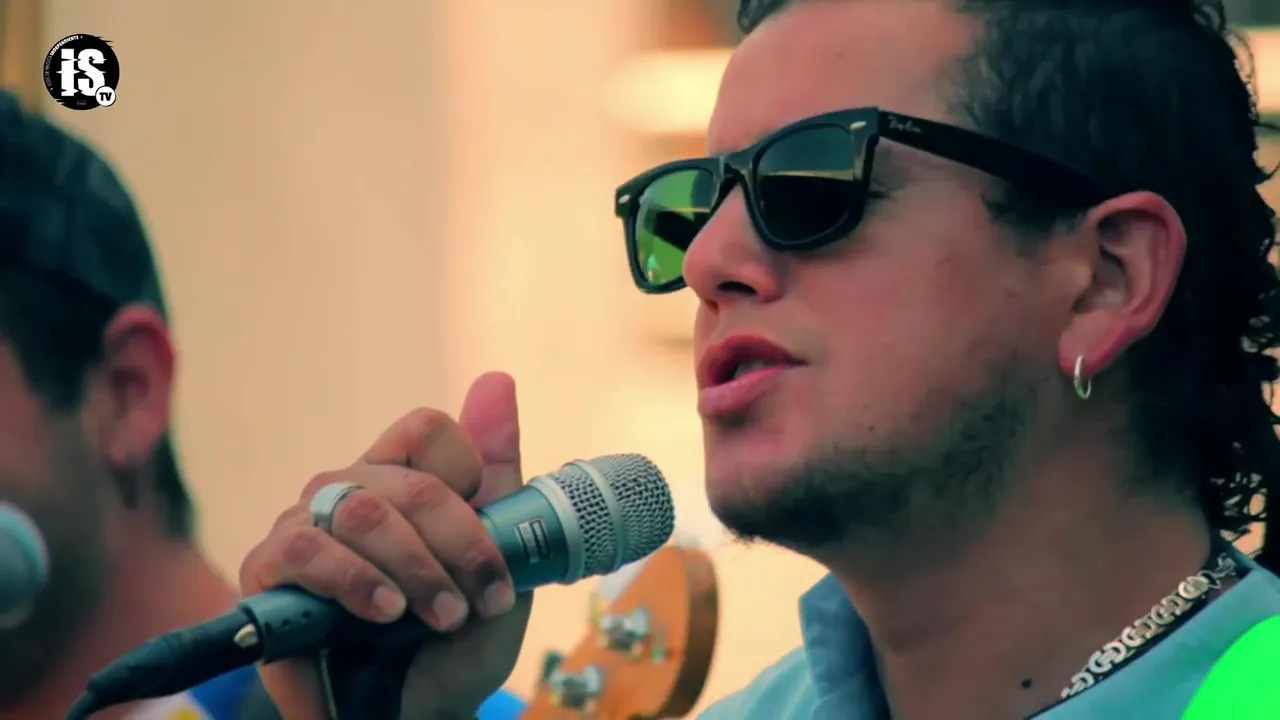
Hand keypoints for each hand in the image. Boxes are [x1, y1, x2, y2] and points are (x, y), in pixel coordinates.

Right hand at [239, 372, 533, 718]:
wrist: (414, 715)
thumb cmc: (452, 645)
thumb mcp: (500, 565)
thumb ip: (499, 478)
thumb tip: (497, 377)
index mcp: (404, 481)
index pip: (426, 429)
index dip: (466, 473)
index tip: (494, 539)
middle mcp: (350, 491)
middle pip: (407, 478)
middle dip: (459, 544)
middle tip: (478, 602)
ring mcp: (306, 526)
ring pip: (364, 510)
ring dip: (416, 568)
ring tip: (439, 616)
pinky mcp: (267, 570)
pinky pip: (308, 550)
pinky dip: (356, 581)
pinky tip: (383, 612)